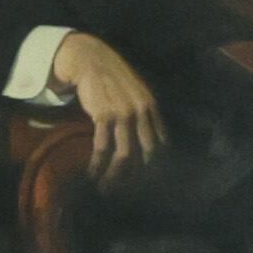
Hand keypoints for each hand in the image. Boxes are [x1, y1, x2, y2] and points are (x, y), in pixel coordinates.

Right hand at [47, 32, 165, 179]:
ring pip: (124, 156)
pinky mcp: (103, 116)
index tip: (145, 182)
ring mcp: (123, 114)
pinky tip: (91, 175)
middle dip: (136, 178)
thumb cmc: (111, 77)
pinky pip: (102, 148)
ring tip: (105, 189)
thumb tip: (148, 138)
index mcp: (151, 107)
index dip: (155, 166)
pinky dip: (96, 165)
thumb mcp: (135, 92)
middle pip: (146, 154)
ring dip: (114, 177)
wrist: (90, 59)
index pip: (161, 143)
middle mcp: (141, 112)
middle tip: (125, 193)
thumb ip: (144, 112)